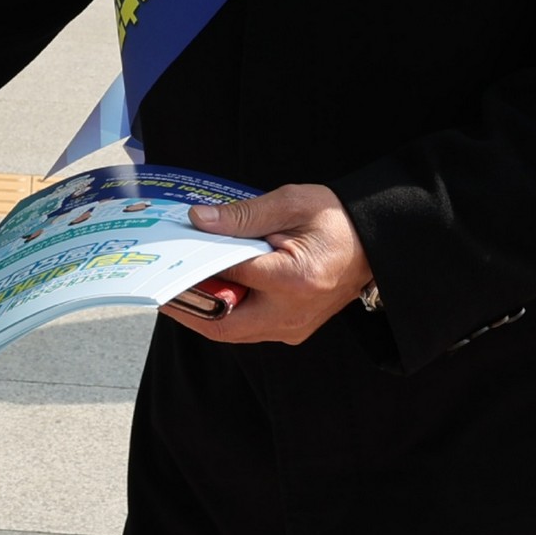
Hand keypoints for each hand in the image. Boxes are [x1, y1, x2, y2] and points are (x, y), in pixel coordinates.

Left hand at [156, 183, 374, 346]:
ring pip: (233, 331)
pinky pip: (248, 328)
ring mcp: (293, 327)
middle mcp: (291, 312)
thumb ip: (242, 216)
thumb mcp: (290, 203)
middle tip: (160, 283)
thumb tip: (198, 220)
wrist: (375, 244)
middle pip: (223, 323)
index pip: (228, 275)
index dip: (194, 263)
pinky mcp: (292, 329)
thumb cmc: (336, 220)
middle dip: (188, 306)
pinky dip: (225, 311)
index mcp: (293, 279)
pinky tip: (211, 286)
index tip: (170, 252)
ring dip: (204, 311)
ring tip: (180, 282)